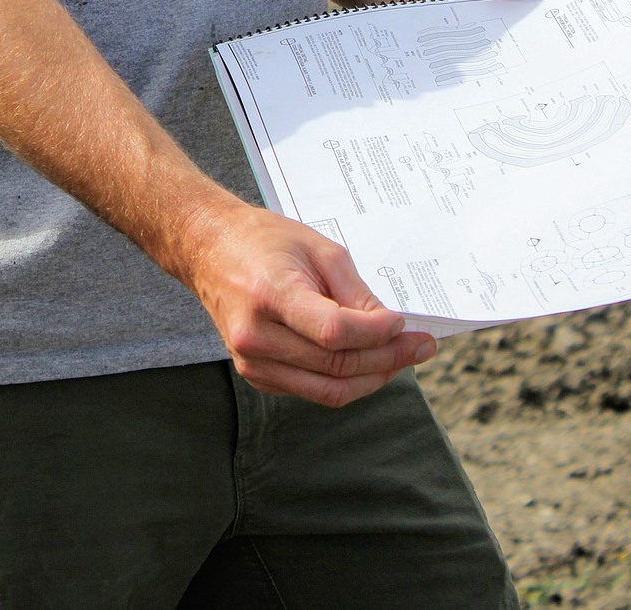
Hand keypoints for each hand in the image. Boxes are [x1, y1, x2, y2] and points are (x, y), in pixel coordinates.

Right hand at [184, 199, 435, 405]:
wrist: (209, 250)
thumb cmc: (265, 241)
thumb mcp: (318, 248)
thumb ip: (354, 293)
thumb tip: (391, 328)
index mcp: (270, 295)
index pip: (334, 333)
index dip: (377, 334)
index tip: (405, 324)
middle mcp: (256, 337)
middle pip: (336, 367)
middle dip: (387, 360)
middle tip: (420, 347)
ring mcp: (252, 362)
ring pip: (328, 390)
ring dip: (372, 378)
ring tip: (401, 358)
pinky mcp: (256, 375)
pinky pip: (312, 390)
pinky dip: (345, 380)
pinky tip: (366, 361)